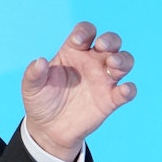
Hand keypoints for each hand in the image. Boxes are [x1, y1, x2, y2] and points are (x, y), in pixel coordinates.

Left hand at [22, 22, 135, 161]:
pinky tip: (123, 90)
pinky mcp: (110, 100)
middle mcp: (91, 62)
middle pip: (110, 42)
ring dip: (123, 60)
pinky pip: (127, 91)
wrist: (48, 129)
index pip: (85, 33)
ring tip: (113, 65)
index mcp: (73, 52)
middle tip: (101, 46)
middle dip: (110, 40)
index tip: (77, 41)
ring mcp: (103, 80)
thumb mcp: (31, 87)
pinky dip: (129, 89)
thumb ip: (33, 74)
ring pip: (124, 62)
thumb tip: (39, 61)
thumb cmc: (40, 101)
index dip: (84, 32)